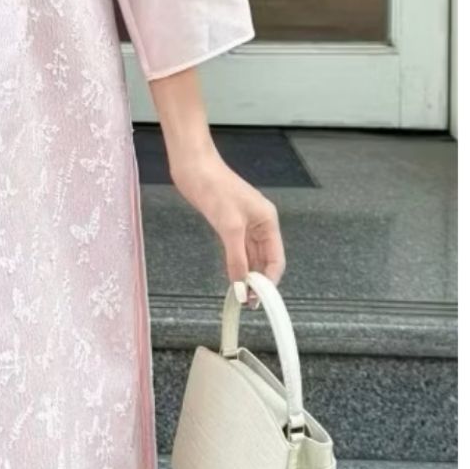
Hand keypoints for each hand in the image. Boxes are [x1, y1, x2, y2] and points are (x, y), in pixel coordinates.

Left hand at [168, 146, 285, 304]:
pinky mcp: (228, 223)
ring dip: (247, 275)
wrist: (193, 166)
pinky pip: (238, 250)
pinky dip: (236, 264)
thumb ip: (237, 259)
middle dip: (258, 281)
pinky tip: (232, 277)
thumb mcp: (229, 226)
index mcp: (267, 221)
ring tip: (240, 295)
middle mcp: (260, 223)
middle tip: (247, 302)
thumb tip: (242, 287)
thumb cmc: (214, 187)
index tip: (258, 299)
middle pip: (265, 259)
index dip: (269, 281)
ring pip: (251, 256)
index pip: (276, 259)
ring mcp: (244, 223)